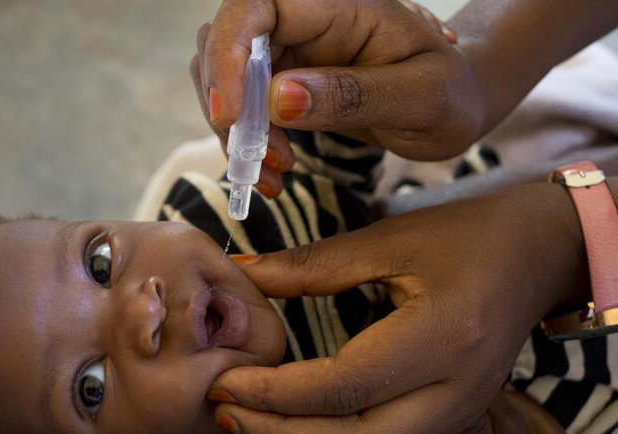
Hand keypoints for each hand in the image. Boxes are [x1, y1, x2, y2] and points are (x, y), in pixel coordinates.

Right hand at [191, 0, 478, 197]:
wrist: (454, 105)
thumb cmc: (451, 95)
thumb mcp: (420, 98)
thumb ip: (354, 95)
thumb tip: (278, 99)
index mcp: (339, 3)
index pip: (257, 5)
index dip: (229, 53)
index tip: (231, 115)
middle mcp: (305, 18)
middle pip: (226, 42)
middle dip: (234, 106)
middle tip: (268, 160)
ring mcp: (290, 49)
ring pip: (225, 77)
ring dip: (237, 132)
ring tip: (276, 173)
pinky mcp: (282, 80)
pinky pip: (242, 106)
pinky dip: (246, 143)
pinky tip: (275, 172)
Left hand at [209, 181, 589, 433]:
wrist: (537, 256)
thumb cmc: (465, 237)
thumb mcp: (388, 240)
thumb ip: (311, 264)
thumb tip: (242, 269)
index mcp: (442, 337)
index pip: (343, 387)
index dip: (275, 392)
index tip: (226, 379)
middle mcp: (456, 391)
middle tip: (225, 407)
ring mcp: (461, 414)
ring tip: (251, 422)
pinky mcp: (455, 421)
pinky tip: (298, 430)